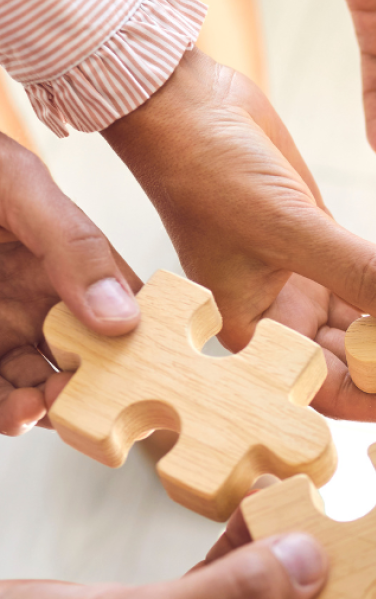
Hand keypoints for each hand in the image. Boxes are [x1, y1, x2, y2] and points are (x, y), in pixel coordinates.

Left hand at [0, 137, 140, 434]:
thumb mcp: (19, 186)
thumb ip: (74, 244)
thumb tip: (122, 317)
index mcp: (71, 265)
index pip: (123, 316)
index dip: (138, 350)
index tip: (138, 377)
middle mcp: (40, 304)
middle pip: (81, 364)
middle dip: (86, 392)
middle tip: (76, 400)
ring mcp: (0, 329)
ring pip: (32, 388)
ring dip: (39, 409)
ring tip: (32, 410)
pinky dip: (2, 411)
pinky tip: (10, 412)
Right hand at [102, 50, 375, 422]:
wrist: (182, 100)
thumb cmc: (207, 170)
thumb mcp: (290, 228)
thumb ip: (364, 275)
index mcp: (253, 332)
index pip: (323, 387)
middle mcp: (280, 314)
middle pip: (353, 358)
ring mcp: (303, 278)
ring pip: (369, 318)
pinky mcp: (322, 242)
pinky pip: (374, 277)